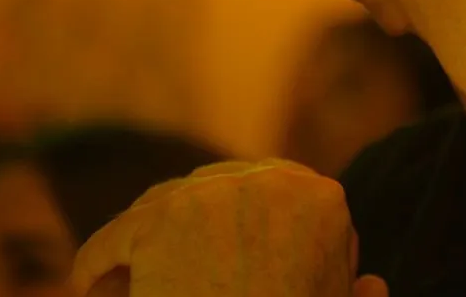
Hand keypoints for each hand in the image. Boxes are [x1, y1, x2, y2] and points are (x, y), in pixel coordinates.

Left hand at [71, 160, 387, 296]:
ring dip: (143, 236)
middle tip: (168, 259)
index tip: (225, 246)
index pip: (274, 185)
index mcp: (323, 197)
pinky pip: (113, 242)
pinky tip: (91, 287)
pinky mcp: (154, 224)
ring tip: (124, 275)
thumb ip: (350, 296)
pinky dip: (97, 266)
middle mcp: (270, 180)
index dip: (246, 216)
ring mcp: (211, 196)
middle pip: (213, 185)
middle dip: (190, 219)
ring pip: (160, 205)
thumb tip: (374, 285)